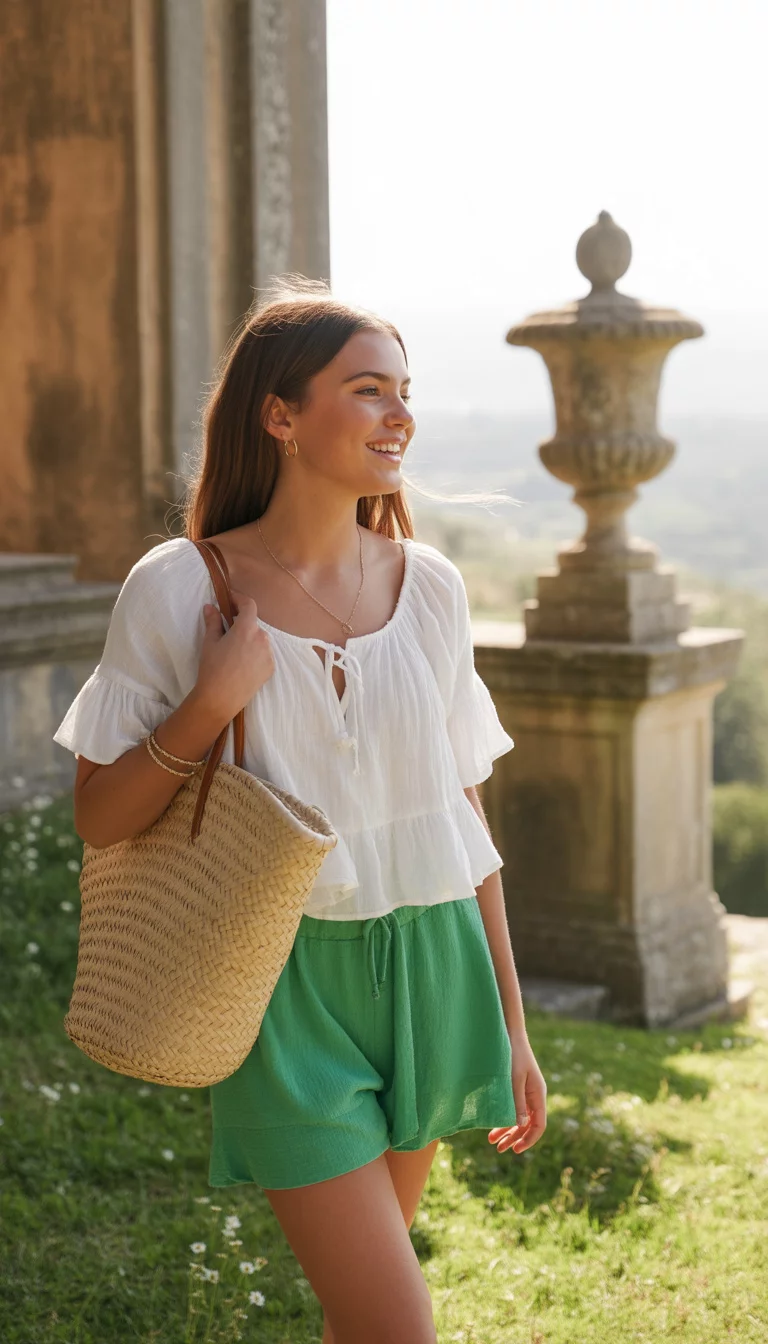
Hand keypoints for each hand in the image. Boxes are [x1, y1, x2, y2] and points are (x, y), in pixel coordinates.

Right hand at [194, 587, 275, 721]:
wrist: (221, 698)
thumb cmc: (212, 668)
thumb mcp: (209, 643)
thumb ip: (213, 621)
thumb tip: (210, 607)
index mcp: (247, 629)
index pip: (249, 605)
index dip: (240, 599)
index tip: (231, 600)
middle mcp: (262, 638)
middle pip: (253, 624)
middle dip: (241, 624)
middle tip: (227, 632)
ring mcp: (269, 654)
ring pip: (259, 640)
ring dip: (249, 640)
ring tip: (234, 653)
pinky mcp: (271, 668)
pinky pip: (264, 654)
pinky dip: (255, 654)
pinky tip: (242, 665)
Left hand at [488, 1036, 546, 1154]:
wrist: (509, 1035)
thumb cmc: (513, 1055)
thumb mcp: (514, 1080)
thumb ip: (517, 1102)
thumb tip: (520, 1125)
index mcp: (538, 1095)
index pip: (539, 1125)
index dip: (529, 1139)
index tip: (516, 1149)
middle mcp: (534, 1097)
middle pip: (528, 1125)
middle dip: (515, 1138)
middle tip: (500, 1149)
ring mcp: (526, 1093)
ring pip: (519, 1119)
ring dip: (507, 1131)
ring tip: (493, 1142)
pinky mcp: (516, 1089)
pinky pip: (513, 1110)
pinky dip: (503, 1119)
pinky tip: (492, 1128)